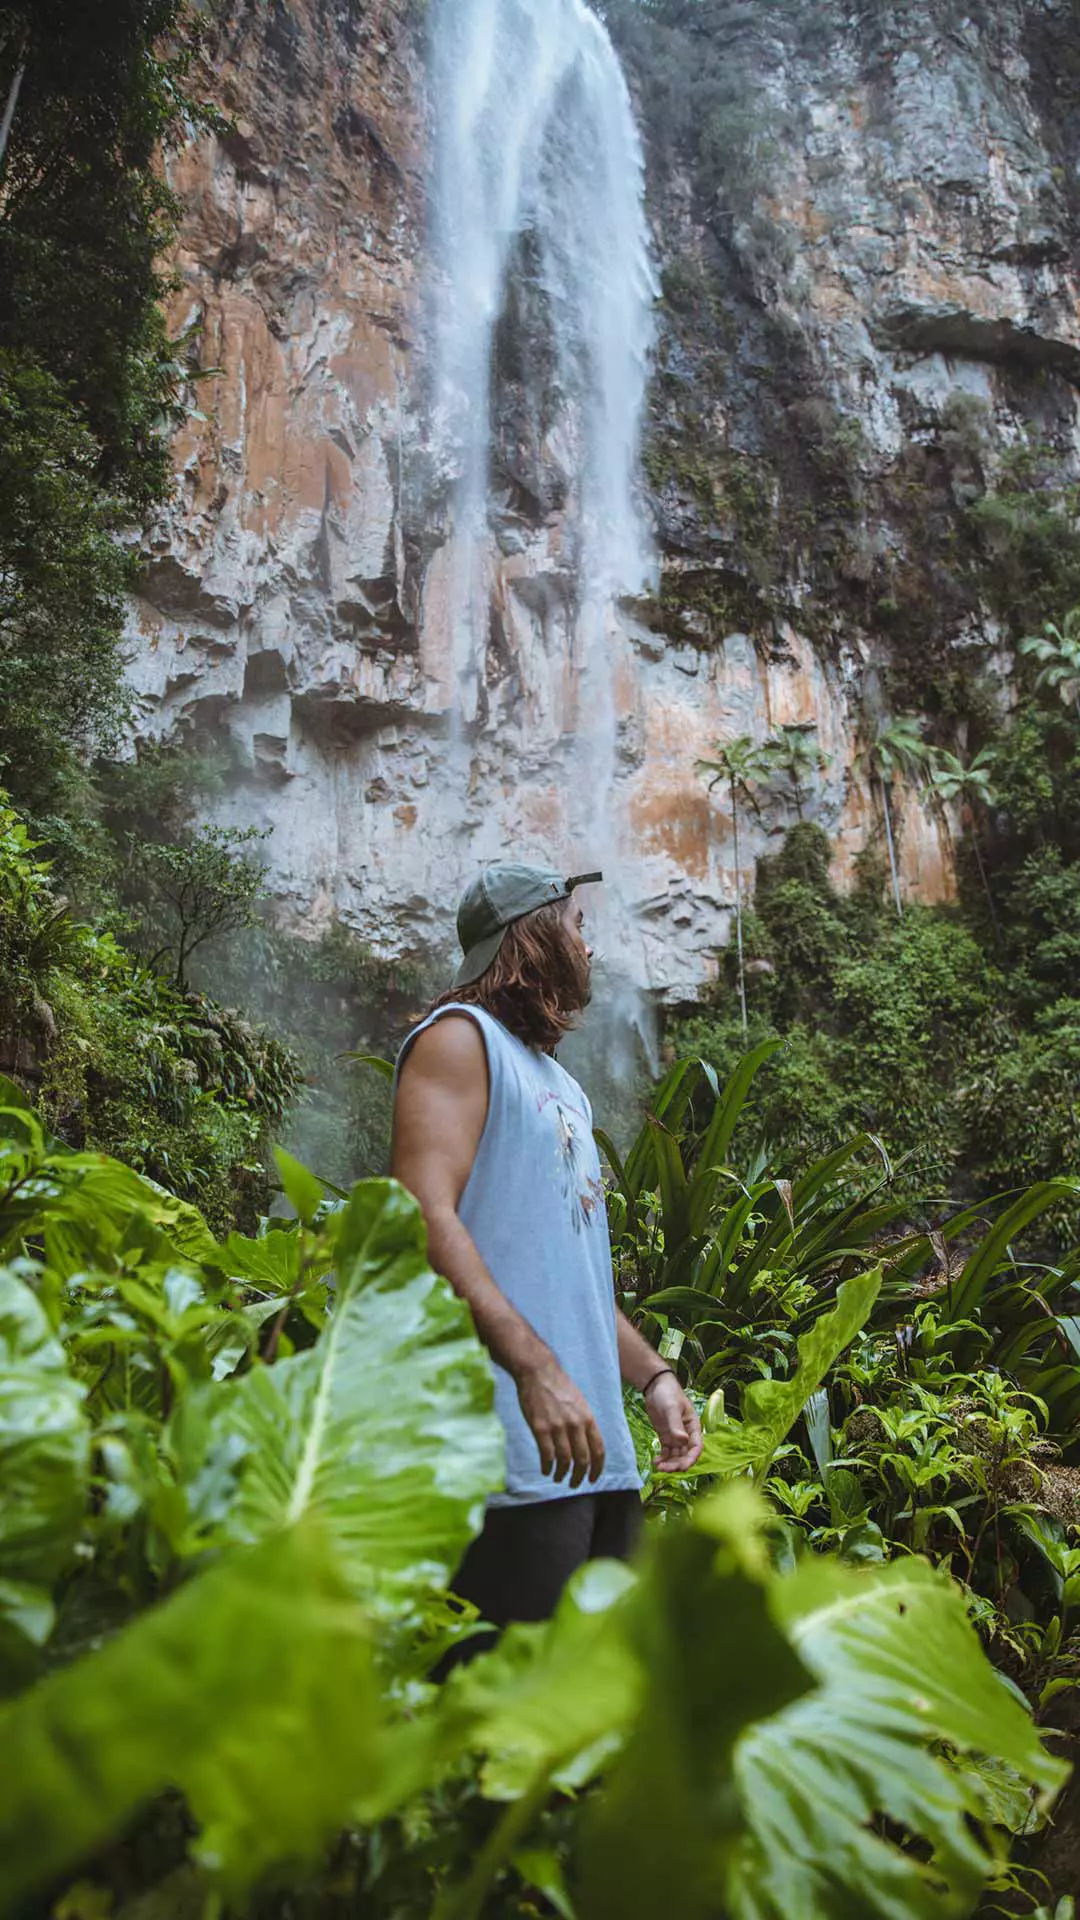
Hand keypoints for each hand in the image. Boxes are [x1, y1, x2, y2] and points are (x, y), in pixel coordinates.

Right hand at [517, 1359, 605, 1487]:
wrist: (538, 1372)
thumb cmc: (559, 1386)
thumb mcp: (580, 1403)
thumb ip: (584, 1423)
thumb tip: (587, 1444)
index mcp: (588, 1418)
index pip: (598, 1450)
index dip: (597, 1469)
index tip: (593, 1479)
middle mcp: (575, 1424)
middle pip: (583, 1459)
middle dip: (579, 1476)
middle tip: (574, 1483)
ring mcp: (558, 1427)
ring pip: (565, 1460)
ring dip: (562, 1474)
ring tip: (559, 1478)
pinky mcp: (540, 1428)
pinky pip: (547, 1455)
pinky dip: (547, 1466)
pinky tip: (546, 1470)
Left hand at [645, 1372, 703, 1473]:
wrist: (655, 1386)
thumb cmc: (667, 1394)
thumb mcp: (671, 1409)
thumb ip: (676, 1425)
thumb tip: (683, 1441)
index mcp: (693, 1427)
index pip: (696, 1447)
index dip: (691, 1459)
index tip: (682, 1467)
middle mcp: (686, 1434)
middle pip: (685, 1454)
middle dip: (677, 1464)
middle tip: (665, 1469)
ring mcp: (676, 1436)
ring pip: (676, 1455)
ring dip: (669, 1463)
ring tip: (658, 1467)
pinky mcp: (666, 1436)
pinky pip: (667, 1452)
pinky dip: (663, 1458)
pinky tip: (655, 1462)